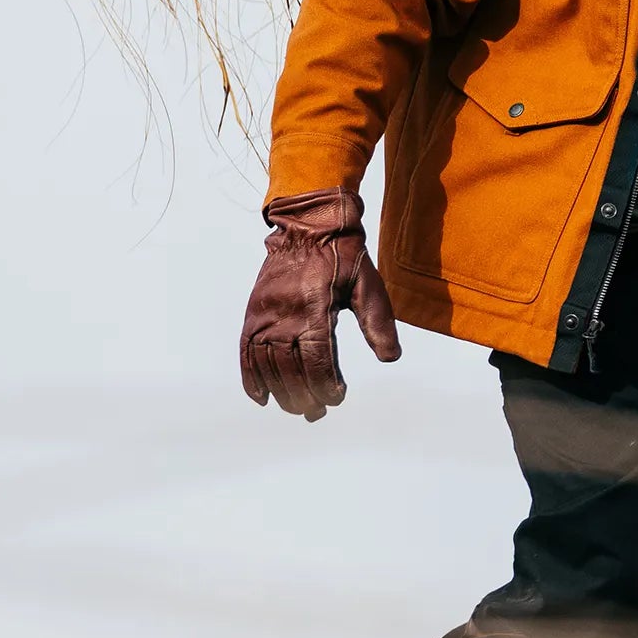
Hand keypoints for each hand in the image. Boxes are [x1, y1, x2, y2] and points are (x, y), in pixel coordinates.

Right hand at [239, 188, 402, 420]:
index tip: (338, 396)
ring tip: (298, 408)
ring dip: (281, 392)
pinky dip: (251, 378)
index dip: (325, 383)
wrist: (307, 226)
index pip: (317, 358)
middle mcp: (284, 314)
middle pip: (289, 367)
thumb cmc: (343, 255)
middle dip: (304, 394)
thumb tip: (391, 357)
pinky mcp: (253, 314)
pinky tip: (262, 398)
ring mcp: (264, 315)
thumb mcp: (367, 284)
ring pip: (266, 365)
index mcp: (315, 308)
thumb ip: (378, 321)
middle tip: (319, 411)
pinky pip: (246, 352)